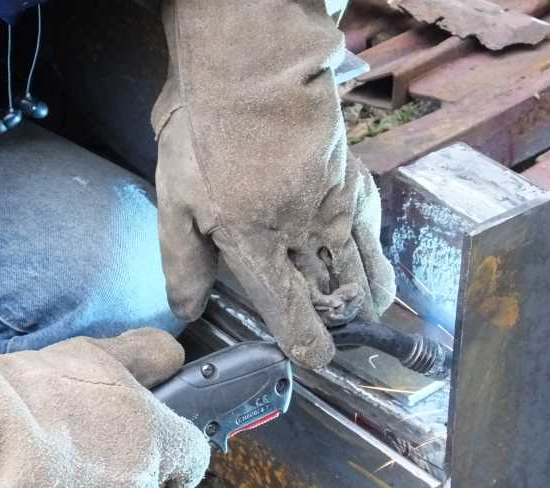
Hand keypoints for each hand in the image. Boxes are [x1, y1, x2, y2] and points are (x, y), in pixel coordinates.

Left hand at [153, 0, 394, 369]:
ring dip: (366, 294)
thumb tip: (186, 310)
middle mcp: (303, 236)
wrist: (251, 68)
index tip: (317, 358)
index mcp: (256, 248)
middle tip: (344, 336)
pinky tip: (372, 261)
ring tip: (370, 309)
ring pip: (361, 267)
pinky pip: (370, 229)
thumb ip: (183, 263)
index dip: (306, 340)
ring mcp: (334, 208)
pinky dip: (374, 253)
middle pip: (333, 294)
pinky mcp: (351, 180)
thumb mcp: (175, 199)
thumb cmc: (206, 133)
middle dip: (341, 321)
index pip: (290, 310)